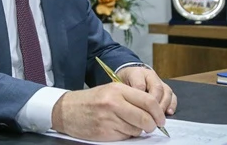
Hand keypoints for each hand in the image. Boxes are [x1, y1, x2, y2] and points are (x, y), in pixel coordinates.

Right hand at [51, 83, 165, 141]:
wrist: (66, 110)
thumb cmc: (90, 100)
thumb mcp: (110, 91)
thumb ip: (130, 98)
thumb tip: (152, 111)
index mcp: (117, 90)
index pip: (148, 101)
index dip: (158, 112)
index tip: (160, 118)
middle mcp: (114, 103)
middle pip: (145, 118)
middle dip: (152, 125)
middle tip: (151, 126)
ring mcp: (109, 119)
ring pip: (136, 130)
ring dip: (137, 130)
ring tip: (127, 125)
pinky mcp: (105, 132)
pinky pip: (125, 136)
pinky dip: (126, 135)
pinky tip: (117, 129)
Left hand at [117, 66, 177, 115]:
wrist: (129, 74)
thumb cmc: (124, 82)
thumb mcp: (119, 84)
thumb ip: (124, 92)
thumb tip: (132, 106)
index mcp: (137, 73)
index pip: (140, 85)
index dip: (140, 99)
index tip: (137, 110)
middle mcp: (150, 75)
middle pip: (157, 89)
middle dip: (155, 105)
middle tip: (151, 118)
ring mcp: (159, 81)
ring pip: (166, 92)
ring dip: (163, 106)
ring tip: (158, 118)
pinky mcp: (166, 88)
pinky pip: (172, 95)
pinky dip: (172, 104)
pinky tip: (169, 112)